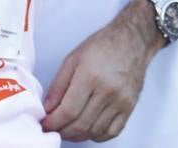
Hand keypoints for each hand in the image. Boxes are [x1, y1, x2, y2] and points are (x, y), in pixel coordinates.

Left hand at [42, 5, 160, 141]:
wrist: (132, 41)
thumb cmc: (102, 46)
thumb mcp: (72, 59)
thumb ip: (58, 85)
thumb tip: (48, 107)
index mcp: (90, 77)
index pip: (69, 110)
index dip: (54, 122)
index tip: (45, 124)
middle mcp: (107, 91)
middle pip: (81, 124)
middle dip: (63, 131)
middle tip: (53, 129)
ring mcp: (121, 102)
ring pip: (96, 131)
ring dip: (78, 136)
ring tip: (67, 131)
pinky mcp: (130, 107)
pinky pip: (113, 131)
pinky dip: (97, 136)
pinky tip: (88, 131)